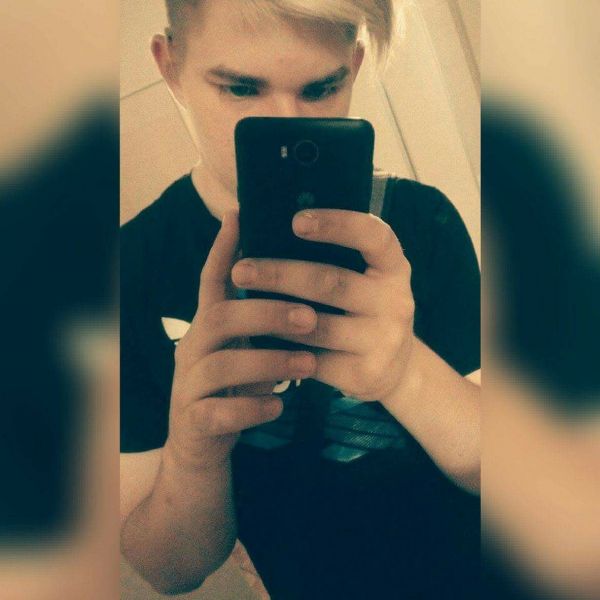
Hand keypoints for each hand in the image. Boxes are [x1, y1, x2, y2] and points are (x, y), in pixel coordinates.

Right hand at [166, 211, 317, 470]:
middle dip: (265, 313)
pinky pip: (219, 413)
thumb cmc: (233, 386)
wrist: (201, 443)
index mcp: (208, 326)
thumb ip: (259, 321)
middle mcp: (193, 348)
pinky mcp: (194, 421)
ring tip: (308, 363)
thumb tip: (300, 286)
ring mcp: (188, 385)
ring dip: (268, 361)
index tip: (239, 215)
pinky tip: (279, 406)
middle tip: (310, 316)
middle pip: (218, 317)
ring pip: (221, 365)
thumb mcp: (244, 348)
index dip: (224, 249)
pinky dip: (252, 408)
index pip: (211, 280)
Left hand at [231, 209, 414, 402]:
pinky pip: (313, 360)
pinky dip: (282, 349)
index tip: (296, 221)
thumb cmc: (364, 308)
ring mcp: (384, 341)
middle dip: (280, 274)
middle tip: (241, 270)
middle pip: (330, 282)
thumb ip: (338, 256)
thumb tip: (273, 225)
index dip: (338, 224)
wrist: (395, 367)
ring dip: (273, 313)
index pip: (373, 236)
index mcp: (394, 268)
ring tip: (238, 303)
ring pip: (316, 325)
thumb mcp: (367, 279)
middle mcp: (396, 302)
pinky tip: (256, 339)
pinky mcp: (366, 374)